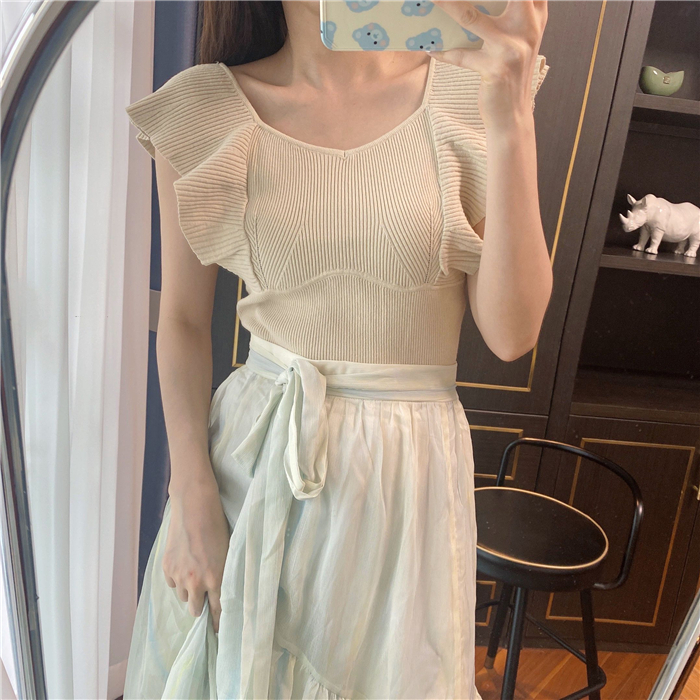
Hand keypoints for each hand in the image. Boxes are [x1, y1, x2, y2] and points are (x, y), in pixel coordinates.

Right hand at [163, 478, 230, 633]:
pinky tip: (184, 563)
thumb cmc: (217, 526)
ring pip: (182, 597)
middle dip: (201, 606)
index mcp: (216, 578)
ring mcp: (179, 575)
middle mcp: (196, 582)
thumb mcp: (227, 553)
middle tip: (205, 596)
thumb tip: (220, 592)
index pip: (217, 610)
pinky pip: (171, 583)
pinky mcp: (166, 566)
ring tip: (195, 572)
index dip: (217, 621)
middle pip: (196, 610)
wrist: (195, 506)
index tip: (217, 630)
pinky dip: (177, 578)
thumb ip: (223, 575)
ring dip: (189, 591)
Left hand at [429, 0, 547, 127]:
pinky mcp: (495, 70)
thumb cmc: (508, 71)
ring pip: (470, 17)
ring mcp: (513, 48)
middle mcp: (529, 26)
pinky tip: (431, 47)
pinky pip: (461, 56)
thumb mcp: (516, 37)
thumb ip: (509, 11)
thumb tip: (464, 2)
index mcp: (536, 13)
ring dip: (445, 4)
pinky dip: (443, 52)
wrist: (513, 116)